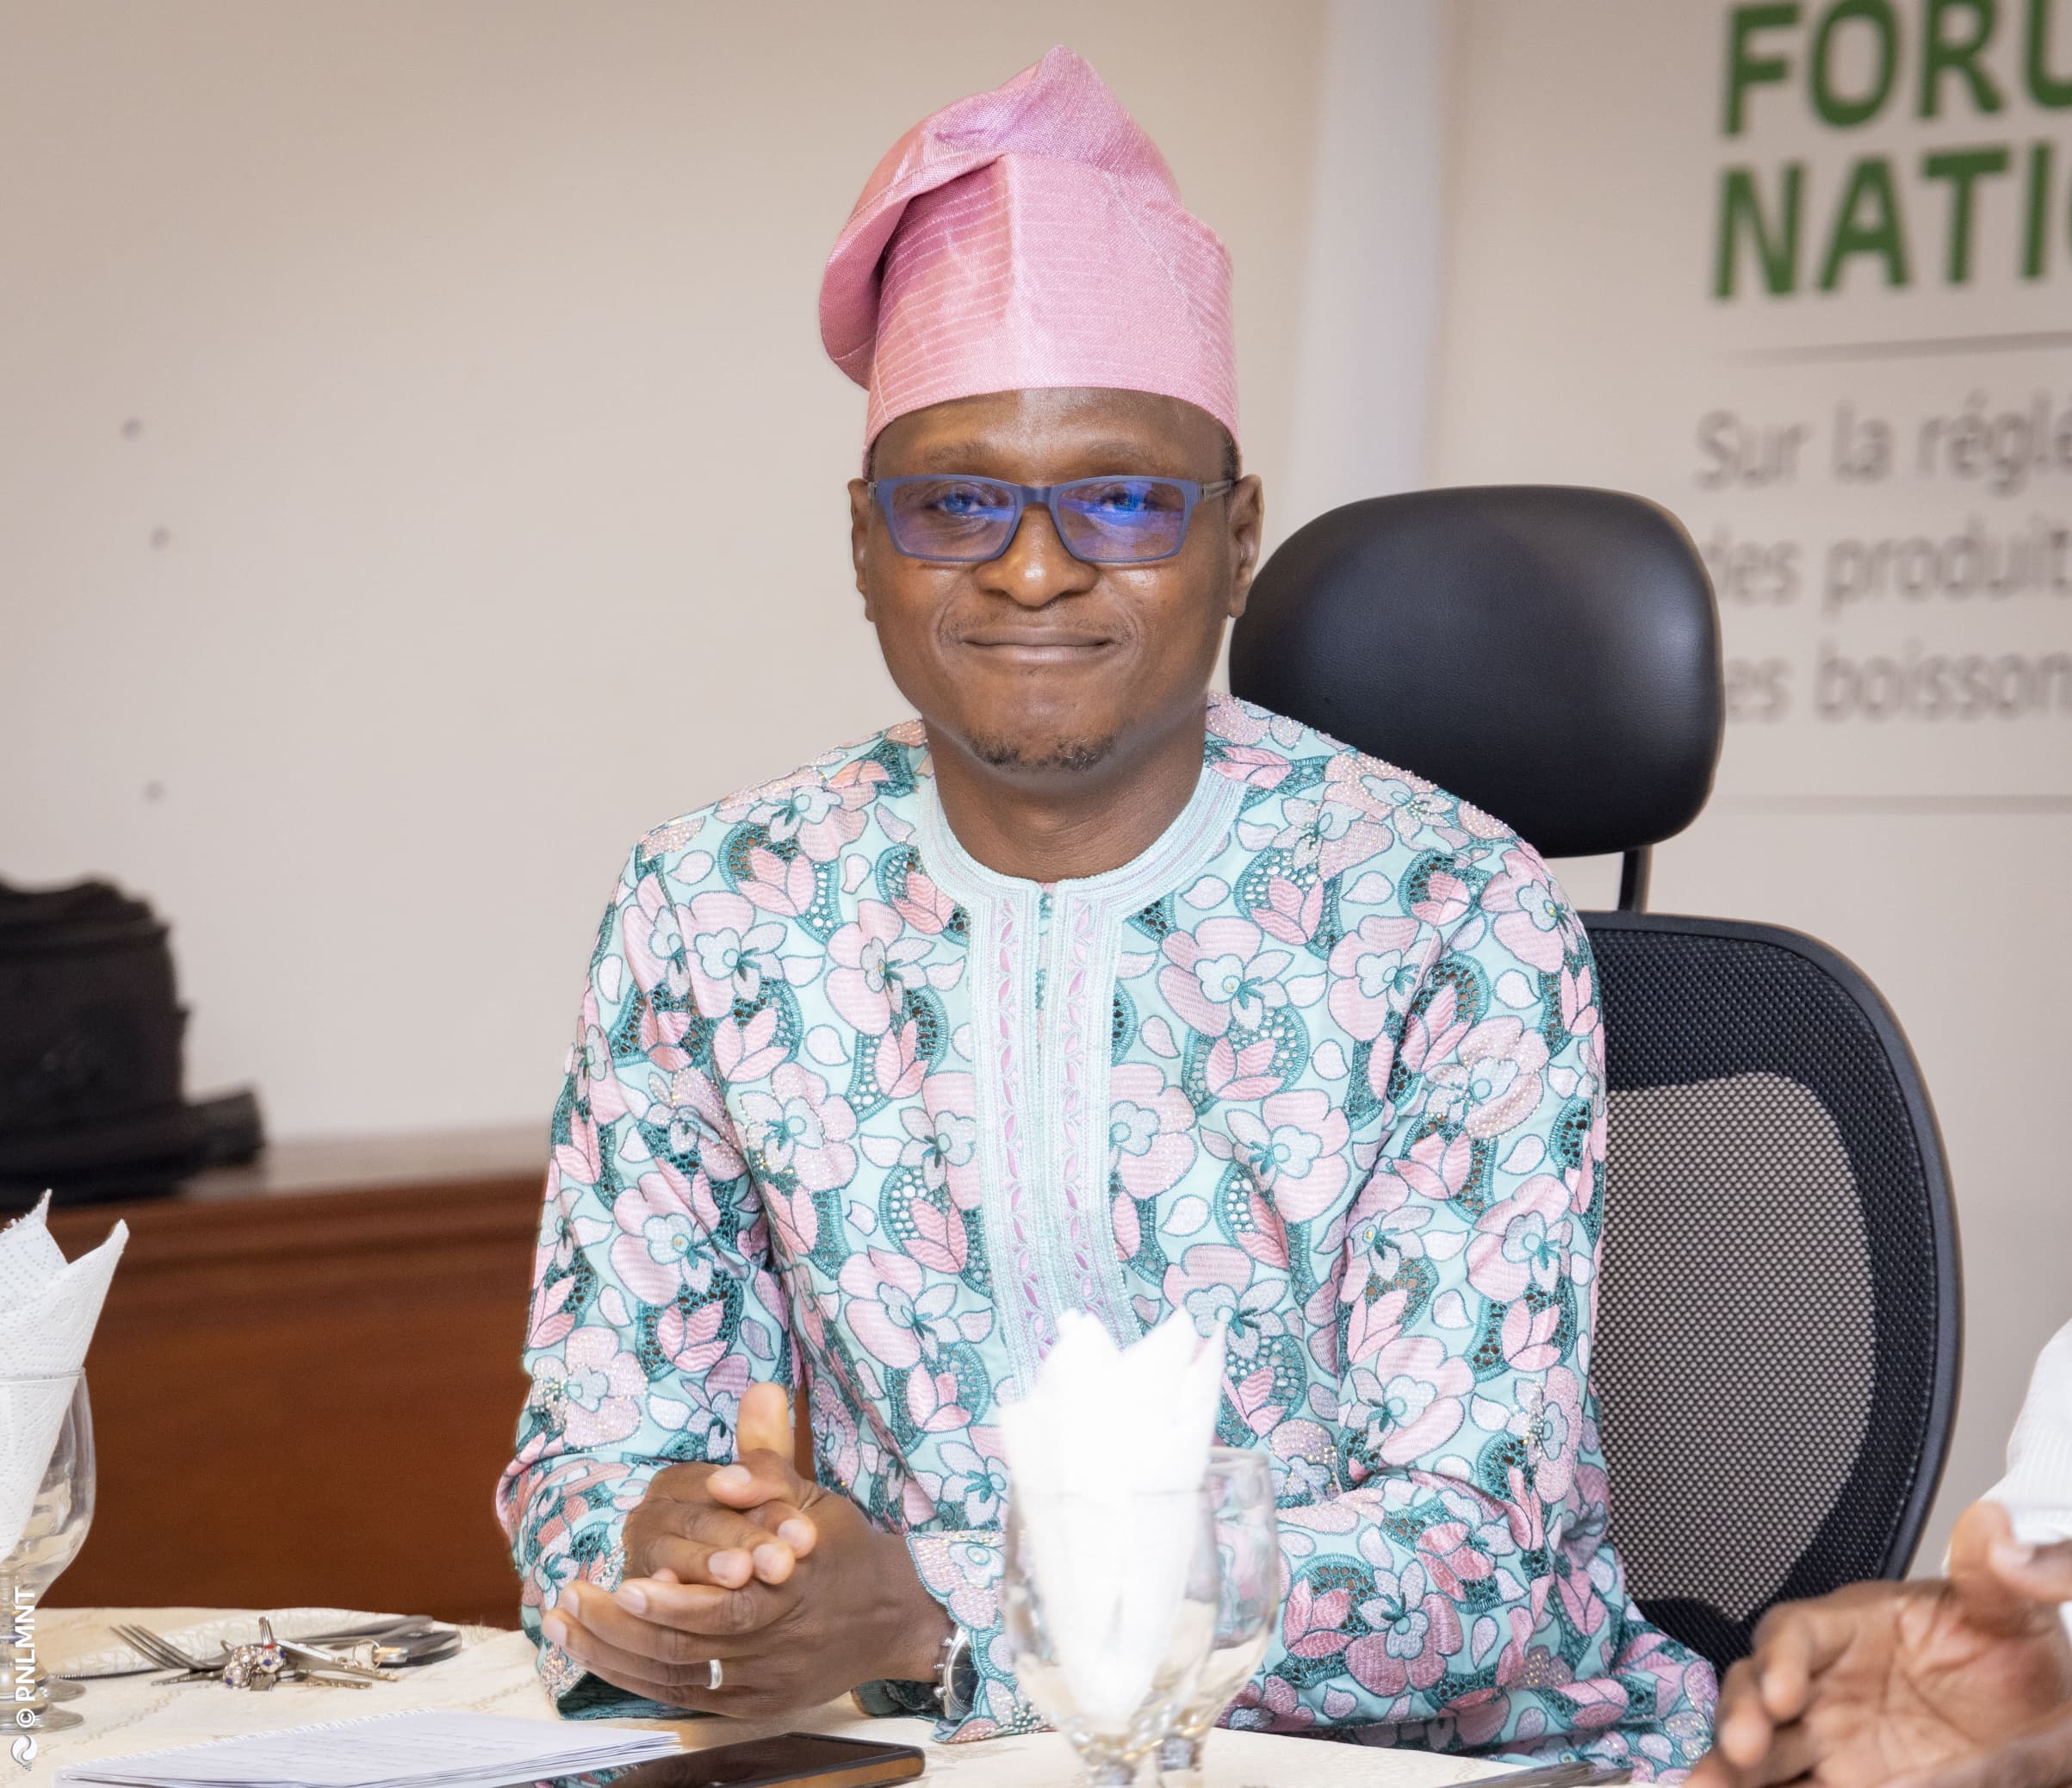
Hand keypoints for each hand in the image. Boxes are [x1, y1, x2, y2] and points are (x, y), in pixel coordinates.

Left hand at [541, 1385, 952, 1716]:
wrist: (891, 1618)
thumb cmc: (841, 1549)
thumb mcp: (812, 1497)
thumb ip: (773, 1455)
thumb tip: (758, 1394)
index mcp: (796, 1589)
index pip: (728, 1607)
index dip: (675, 1599)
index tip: (629, 1576)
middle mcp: (779, 1645)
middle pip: (689, 1651)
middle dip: (623, 1628)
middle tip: (571, 1601)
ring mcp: (763, 1683)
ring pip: (677, 1681)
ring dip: (614, 1655)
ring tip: (564, 1624)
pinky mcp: (752, 1706)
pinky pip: (683, 1699)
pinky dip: (636, 1678)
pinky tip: (598, 1652)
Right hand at [1689, 1499, 2071, 1787]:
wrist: (2037, 1722)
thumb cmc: (2012, 1656)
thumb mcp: (2008, 1614)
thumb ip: (1996, 1577)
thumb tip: (1996, 1527)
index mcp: (1853, 1629)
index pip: (1796, 1633)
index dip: (1780, 1659)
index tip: (1782, 1693)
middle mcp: (1827, 1685)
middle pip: (1756, 1692)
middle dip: (1739, 1718)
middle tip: (1740, 1750)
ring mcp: (1829, 1741)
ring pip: (1760, 1749)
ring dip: (1730, 1767)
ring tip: (1709, 1787)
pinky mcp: (1840, 1784)